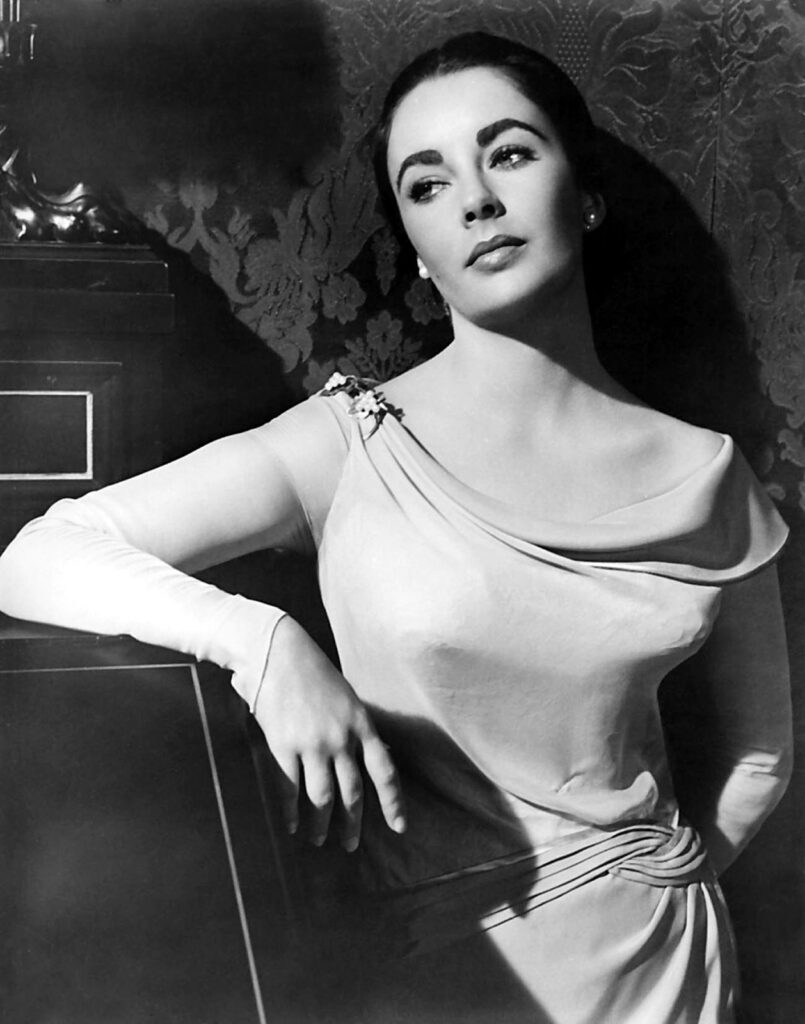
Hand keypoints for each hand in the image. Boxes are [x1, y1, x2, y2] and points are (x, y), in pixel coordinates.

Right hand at [253, 615, 405, 851]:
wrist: (278, 652)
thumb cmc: (313, 671)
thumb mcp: (346, 697)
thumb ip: (356, 729)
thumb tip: (366, 761)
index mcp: (362, 723)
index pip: (385, 771)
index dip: (393, 802)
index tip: (399, 826)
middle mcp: (341, 738)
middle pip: (353, 792)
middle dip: (352, 824)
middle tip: (350, 845)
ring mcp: (312, 743)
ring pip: (322, 796)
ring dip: (321, 823)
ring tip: (318, 839)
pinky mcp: (284, 745)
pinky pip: (290, 788)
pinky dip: (291, 811)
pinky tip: (291, 824)